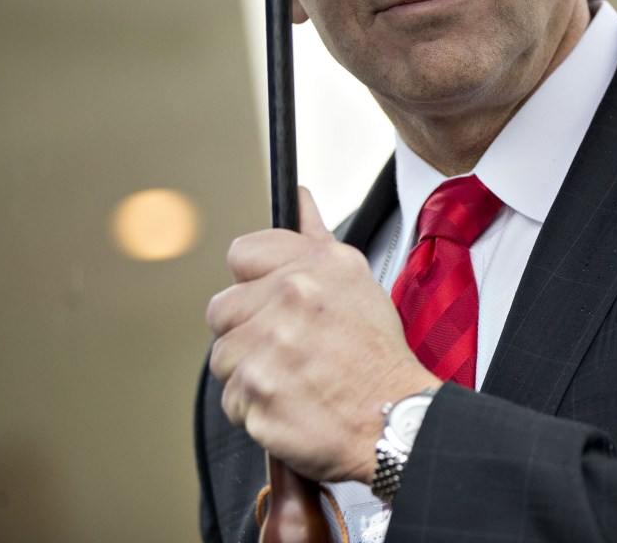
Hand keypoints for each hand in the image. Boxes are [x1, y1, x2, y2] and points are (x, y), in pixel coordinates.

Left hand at [207, 187, 439, 482]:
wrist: (395, 417)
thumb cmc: (376, 354)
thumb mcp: (356, 281)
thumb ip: (316, 238)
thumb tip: (298, 199)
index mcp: (314, 267)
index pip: (242, 254)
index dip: (252, 282)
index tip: (268, 302)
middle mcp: (291, 298)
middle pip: (222, 309)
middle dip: (246, 332)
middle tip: (284, 349)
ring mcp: (270, 346)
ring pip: (222, 356)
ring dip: (248, 372)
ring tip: (290, 378)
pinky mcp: (257, 392)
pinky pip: (230, 399)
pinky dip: (254, 408)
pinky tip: (288, 402)